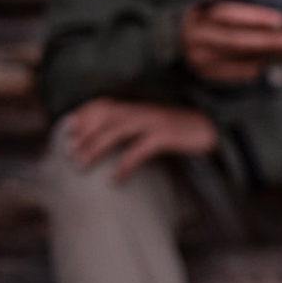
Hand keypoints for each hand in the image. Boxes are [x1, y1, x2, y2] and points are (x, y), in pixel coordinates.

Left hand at [64, 98, 217, 181]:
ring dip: (95, 148)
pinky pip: (140, 150)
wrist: (215, 131)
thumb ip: (133, 127)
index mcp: (138, 106)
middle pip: (105, 118)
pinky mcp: (167, 136)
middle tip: (68, 153)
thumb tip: (107, 139)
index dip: (83, 114)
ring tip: (81, 165)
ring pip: (116, 131)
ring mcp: (154, 122)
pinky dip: (124, 164)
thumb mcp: (153, 124)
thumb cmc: (181, 132)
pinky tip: (114, 179)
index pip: (103, 104)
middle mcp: (143, 110)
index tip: (66, 128)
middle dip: (84, 135)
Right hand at [180, 0, 281, 83]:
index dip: (254, 17)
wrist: (179, 42)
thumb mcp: (208, 0)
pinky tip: (268, 64)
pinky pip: (231, 73)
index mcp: (197, 12)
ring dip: (264, 54)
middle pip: (234, 39)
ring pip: (235, 56)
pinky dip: (251, 68)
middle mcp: (195, 35)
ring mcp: (198, 56)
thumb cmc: (205, 17)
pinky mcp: (205, 73)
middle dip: (266, 40)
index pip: (228, 14)